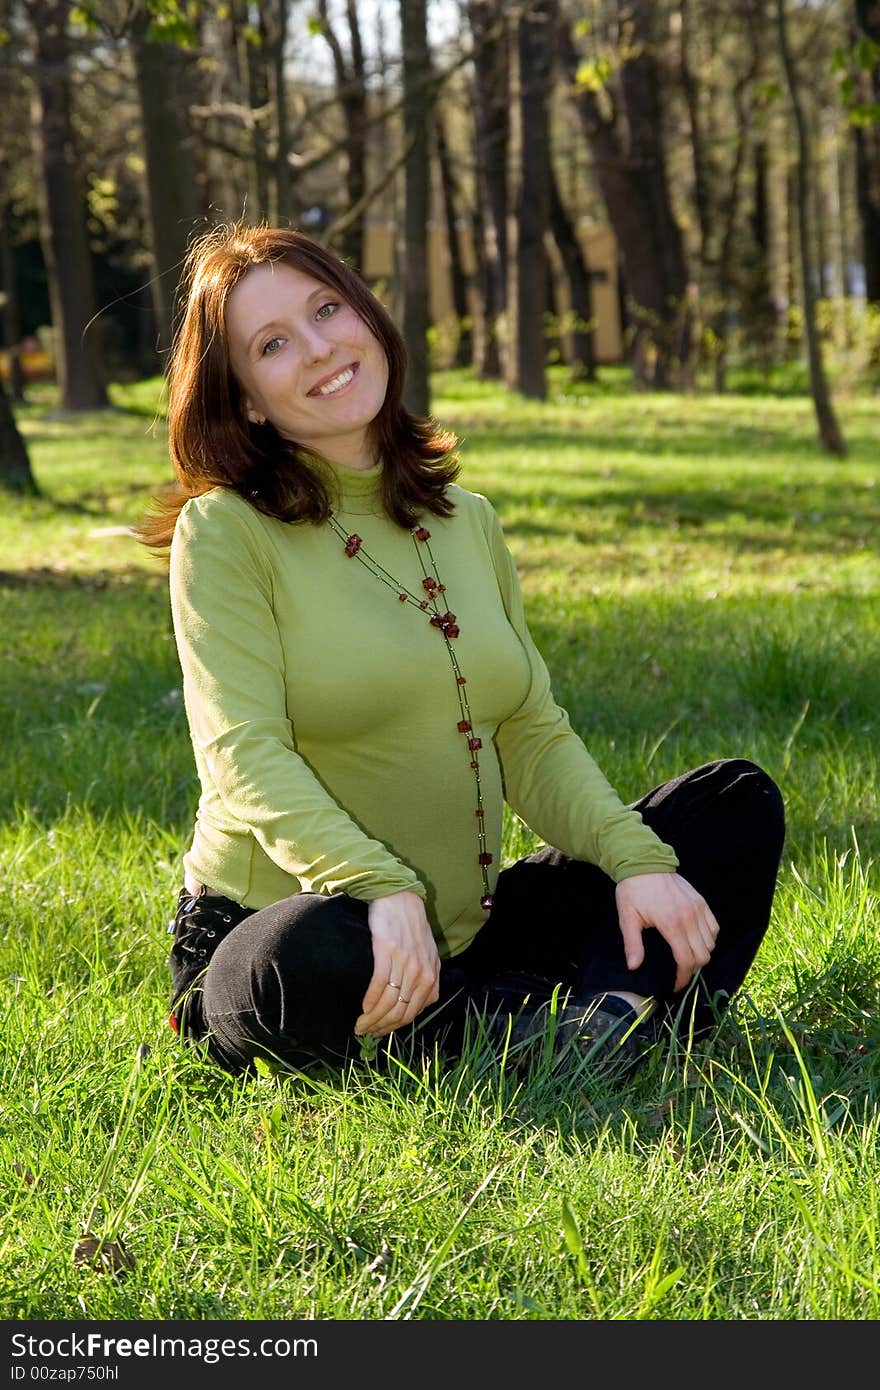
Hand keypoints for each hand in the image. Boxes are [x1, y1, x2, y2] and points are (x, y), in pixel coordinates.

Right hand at [356, 890, 440, 1038]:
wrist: (400, 898)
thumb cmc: (412, 927)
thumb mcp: (428, 954)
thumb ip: (428, 979)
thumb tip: (422, 1004)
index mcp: (431, 975)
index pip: (412, 1012)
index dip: (394, 1027)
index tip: (379, 1032)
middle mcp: (420, 972)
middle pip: (400, 1012)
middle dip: (381, 1027)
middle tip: (365, 1032)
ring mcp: (405, 962)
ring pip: (389, 1002)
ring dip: (372, 1019)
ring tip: (360, 1025)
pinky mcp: (387, 952)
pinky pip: (378, 985)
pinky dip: (370, 1001)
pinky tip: (362, 1008)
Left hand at [615, 872, 719, 992]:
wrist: (643, 862)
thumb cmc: (633, 890)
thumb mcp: (627, 917)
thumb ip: (633, 943)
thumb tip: (634, 966)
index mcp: (671, 923)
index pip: (685, 959)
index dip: (682, 977)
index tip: (675, 984)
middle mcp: (689, 917)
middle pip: (702, 955)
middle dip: (692, 969)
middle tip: (680, 973)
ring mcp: (698, 908)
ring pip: (711, 943)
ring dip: (701, 955)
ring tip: (687, 958)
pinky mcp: (701, 902)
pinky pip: (714, 927)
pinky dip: (709, 939)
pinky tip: (696, 942)